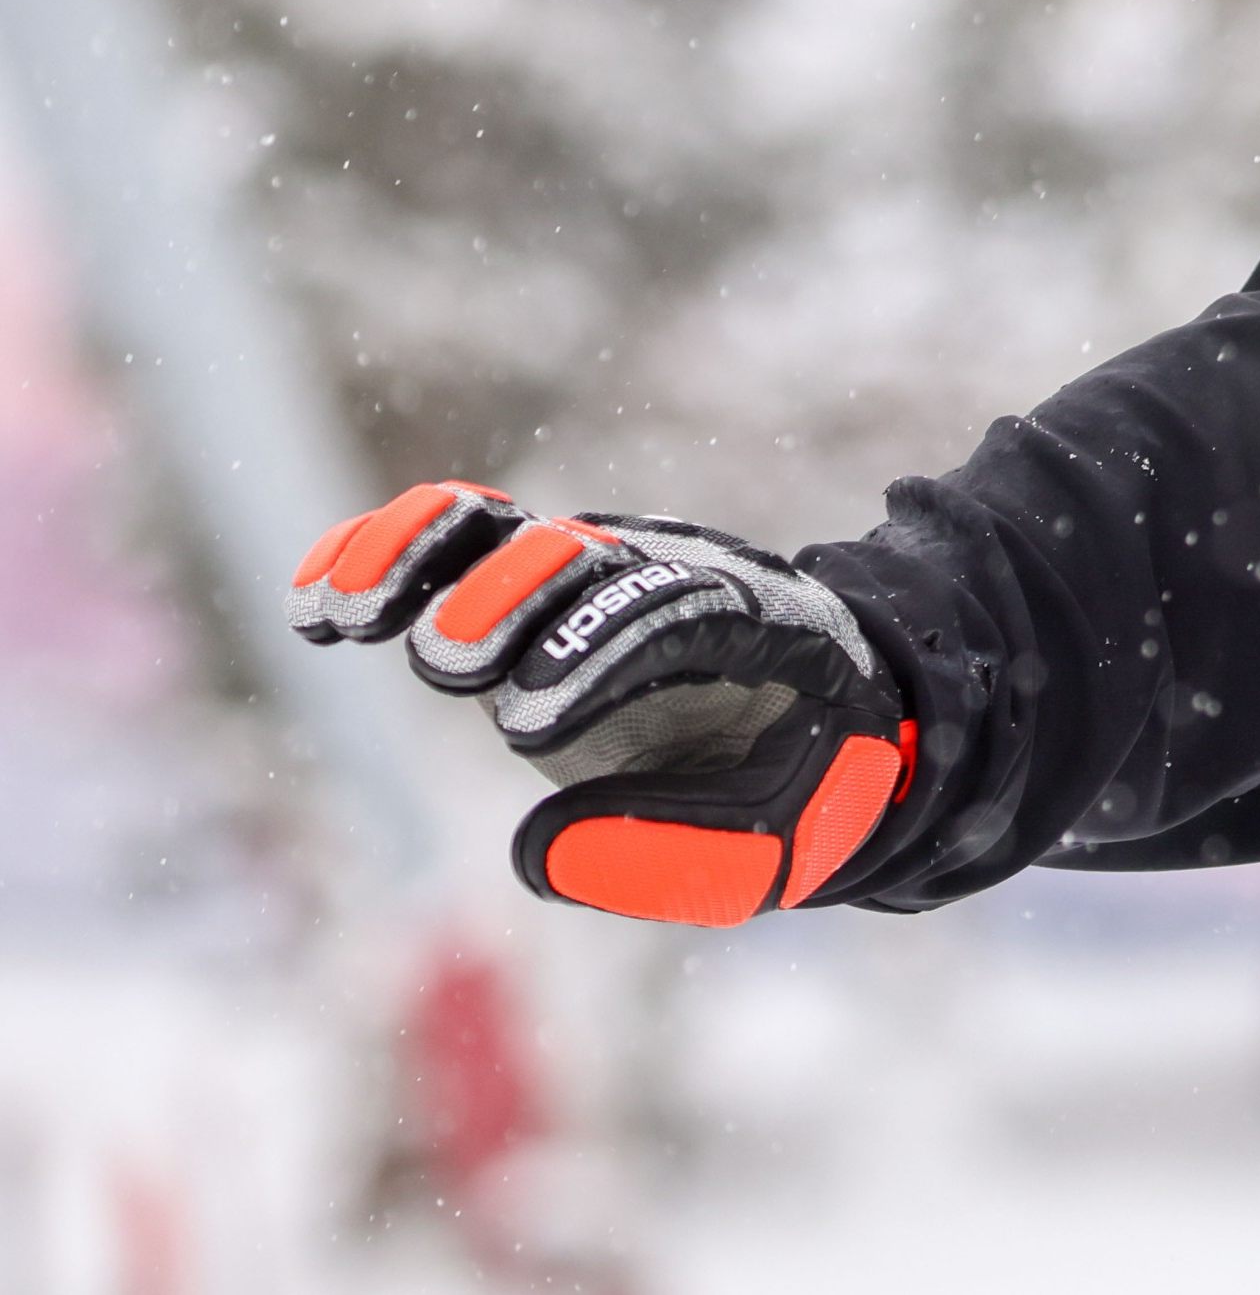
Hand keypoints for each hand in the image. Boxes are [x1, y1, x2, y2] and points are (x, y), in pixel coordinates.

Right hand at [289, 482, 910, 926]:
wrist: (820, 716)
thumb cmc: (799, 787)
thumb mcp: (769, 845)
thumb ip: (671, 855)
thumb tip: (530, 852)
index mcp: (761, 628)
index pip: (680, 613)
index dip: (599, 653)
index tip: (523, 725)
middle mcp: (674, 576)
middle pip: (587, 558)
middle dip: (512, 601)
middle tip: (446, 667)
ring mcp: (598, 572)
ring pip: (510, 530)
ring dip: (422, 559)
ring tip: (341, 616)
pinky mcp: (533, 584)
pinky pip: (458, 543)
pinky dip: (384, 554)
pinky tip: (312, 602)